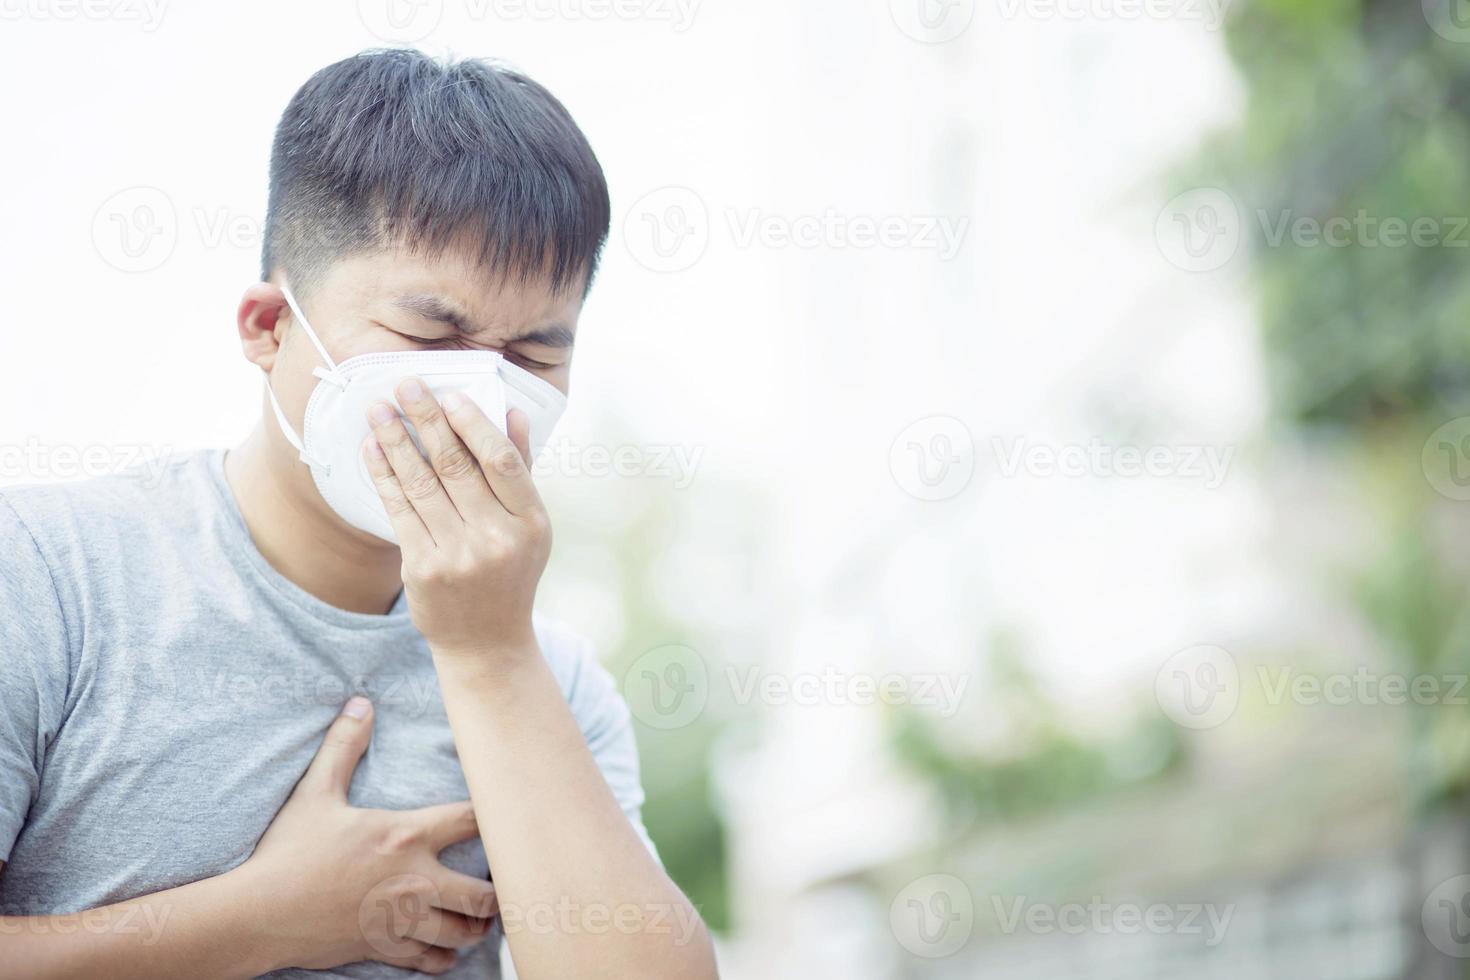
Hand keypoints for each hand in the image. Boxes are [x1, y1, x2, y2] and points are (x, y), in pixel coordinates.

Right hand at [239, 698, 498, 973]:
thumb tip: (361, 704)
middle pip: (483, 894)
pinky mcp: (385, 949)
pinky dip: (445, 959)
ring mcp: (403, 921)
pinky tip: (448, 953)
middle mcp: (415, 882)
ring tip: (481, 920)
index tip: (507, 817)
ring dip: (476, 928)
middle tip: (500, 885)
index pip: (472, 820)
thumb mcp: (315, 793)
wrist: (259, 914)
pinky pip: (430, 961)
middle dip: (497, 891)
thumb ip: (343, 747)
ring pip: (462, 932)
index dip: (496, 817)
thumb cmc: (289, 853)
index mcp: (406, 837)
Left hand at [362, 376, 550, 656]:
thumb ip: (521, 470)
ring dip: (395, 440)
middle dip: (427, 420)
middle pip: (456, 466)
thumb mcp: (530, 526)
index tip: (450, 395)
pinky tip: (371, 447)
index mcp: (530, 523)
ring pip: (421, 483)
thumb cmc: (510, 573)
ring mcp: (458, 556)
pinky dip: (383, 474)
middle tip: (406, 385)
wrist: (486, 642)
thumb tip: (514, 412)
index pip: (501, 461)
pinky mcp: (422, 569)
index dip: (474, 424)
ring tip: (379, 408)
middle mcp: (496, 539)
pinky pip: (398, 509)